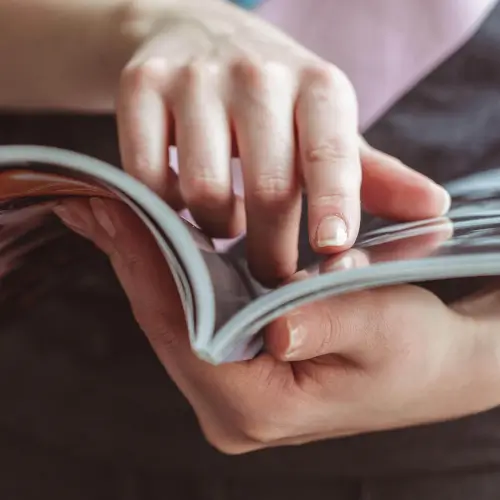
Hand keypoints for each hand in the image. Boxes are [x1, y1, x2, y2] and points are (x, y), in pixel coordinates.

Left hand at [54, 198, 499, 453]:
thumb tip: (276, 324)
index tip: (115, 209)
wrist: (433, 367)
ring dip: (143, 263)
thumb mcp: (386, 331)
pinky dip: (170, 274)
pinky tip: (151, 239)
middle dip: (131, 259)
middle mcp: (233, 406)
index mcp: (262, 408)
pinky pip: (190, 315)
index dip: (146, 266)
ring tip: (110, 213)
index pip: (185, 331)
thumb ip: (332, 324)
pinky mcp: (238, 368)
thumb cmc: (417, 353)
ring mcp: (231, 389)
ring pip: (171, 318)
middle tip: (94, 204)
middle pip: (166, 324)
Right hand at [116, 0, 449, 284]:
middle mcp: (258, 74)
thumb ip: (373, 174)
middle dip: (271, 251)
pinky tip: (180, 199)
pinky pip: (148, 175)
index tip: (330, 252)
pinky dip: (166, 204)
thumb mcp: (326, 124)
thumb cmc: (272, 95)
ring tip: (226, 224)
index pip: (332, 154)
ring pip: (204, 190)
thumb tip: (433, 209)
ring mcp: (193, 78)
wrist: (193, 31)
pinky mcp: (140, 86)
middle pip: (267, 189)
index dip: (333, 207)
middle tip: (271, 274)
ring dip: (217, 227)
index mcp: (317, 86)